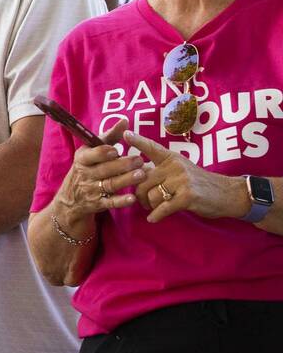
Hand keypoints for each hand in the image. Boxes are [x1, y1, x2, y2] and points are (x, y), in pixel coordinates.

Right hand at [55, 117, 142, 216]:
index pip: (91, 155)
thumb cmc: (88, 167)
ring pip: (110, 185)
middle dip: (121, 165)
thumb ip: (109, 137)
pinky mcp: (98, 204)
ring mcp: (91, 190)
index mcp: (82, 158)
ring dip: (125, 180)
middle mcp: (85, 174)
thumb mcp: (91, 151)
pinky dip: (121, 201)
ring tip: (141, 174)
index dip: (103, 153)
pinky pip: (110, 203)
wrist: (71, 198)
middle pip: (104, 169)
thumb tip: (125, 120)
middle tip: (139, 160)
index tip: (116, 150)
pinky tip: (132, 198)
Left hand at [124, 131, 248, 222]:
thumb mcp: (180, 170)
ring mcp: (182, 181)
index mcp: (171, 158)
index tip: (125, 134)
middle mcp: (175, 166)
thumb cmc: (199, 183)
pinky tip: (154, 218)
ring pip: (151, 196)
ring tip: (154, 208)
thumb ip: (160, 170)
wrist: (227, 194)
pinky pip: (163, 208)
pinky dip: (156, 215)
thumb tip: (136, 174)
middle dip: (139, 195)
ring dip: (149, 206)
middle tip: (144, 202)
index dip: (138, 141)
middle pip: (142, 181)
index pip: (152, 147)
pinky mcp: (187, 196)